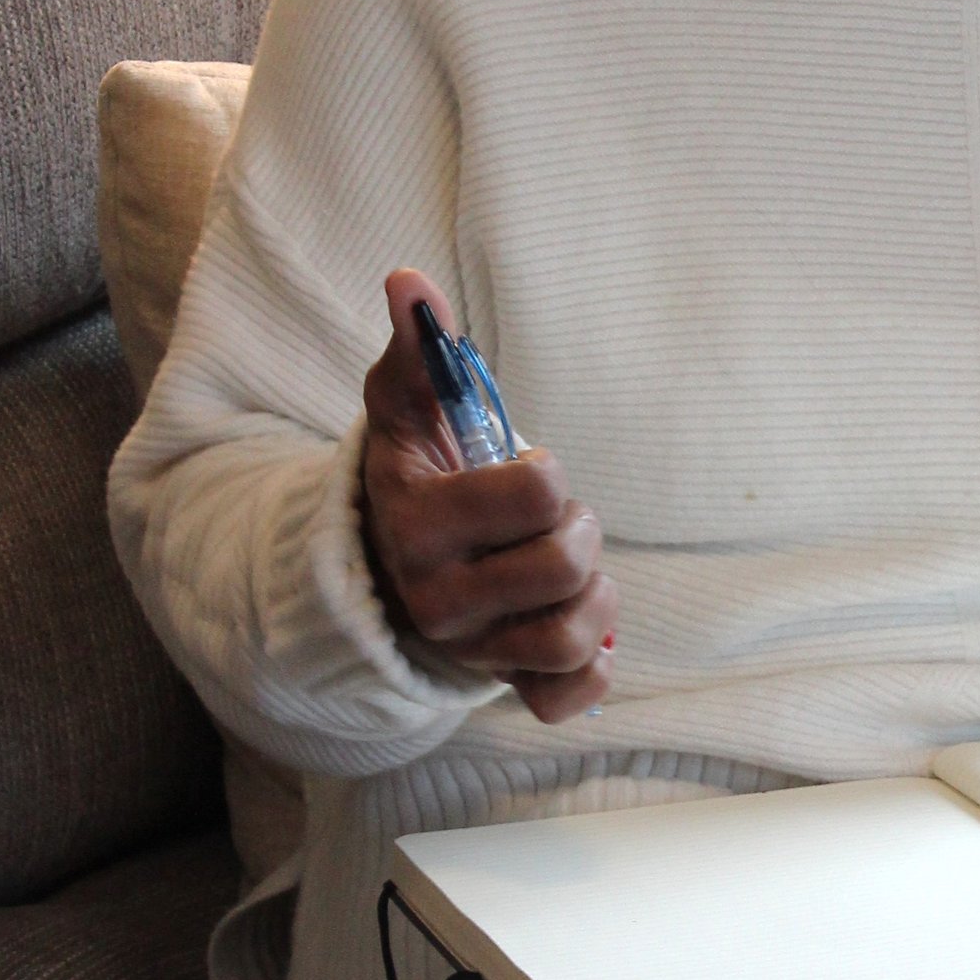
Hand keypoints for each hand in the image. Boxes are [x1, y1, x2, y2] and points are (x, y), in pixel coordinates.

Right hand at [359, 268, 616, 724]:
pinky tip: (581, 631)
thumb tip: (410, 281)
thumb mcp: (404, 410)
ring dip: (594, 595)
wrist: (385, 566)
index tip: (522, 473)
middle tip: (553, 523)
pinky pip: (567, 698)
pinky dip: (589, 671)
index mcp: (420, 524)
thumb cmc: (415, 475)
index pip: (537, 491)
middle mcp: (441, 598)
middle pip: (566, 565)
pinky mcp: (500, 683)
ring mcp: (473, 650)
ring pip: (573, 635)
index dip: (546, 474)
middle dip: (579, 531)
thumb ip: (416, 349)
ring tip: (570, 572)